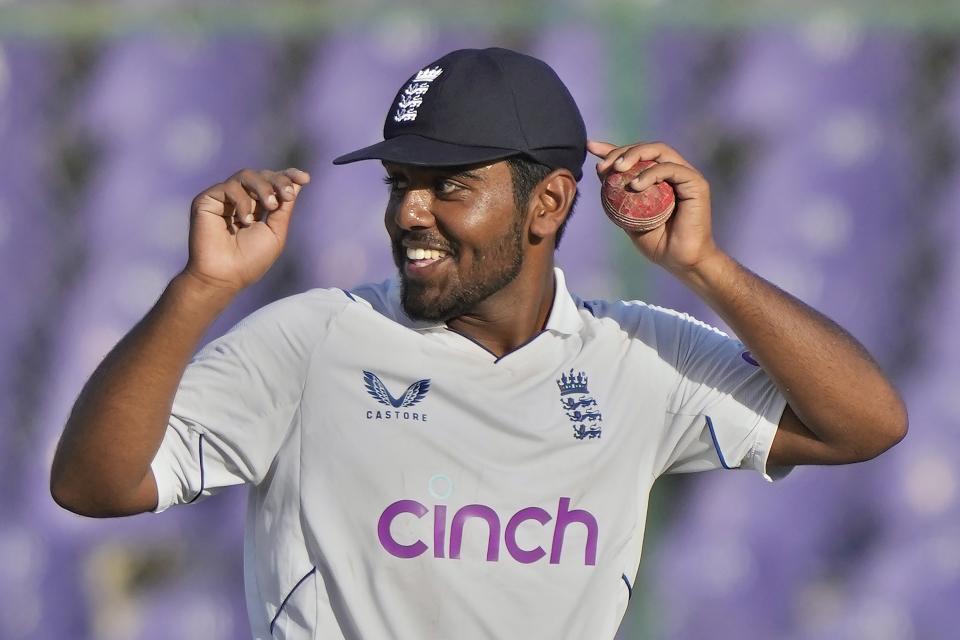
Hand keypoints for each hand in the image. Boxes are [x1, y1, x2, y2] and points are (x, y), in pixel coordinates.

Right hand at [184, 168, 310, 292]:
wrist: (225, 276)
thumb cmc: (250, 261)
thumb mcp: (276, 232)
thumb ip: (284, 207)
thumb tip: (299, 182)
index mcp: (257, 207)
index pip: (272, 182)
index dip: (288, 176)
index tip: (306, 178)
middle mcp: (240, 199)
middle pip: (262, 175)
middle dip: (278, 181)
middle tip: (287, 195)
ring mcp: (222, 199)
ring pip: (246, 175)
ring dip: (263, 187)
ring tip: (270, 206)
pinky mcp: (206, 200)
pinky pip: (229, 187)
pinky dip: (242, 202)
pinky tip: (245, 221)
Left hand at [587, 140, 718, 276]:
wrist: (680, 261)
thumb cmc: (657, 241)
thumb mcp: (627, 216)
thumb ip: (616, 194)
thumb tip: (600, 170)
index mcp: (658, 177)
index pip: (635, 155)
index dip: (612, 148)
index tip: (590, 147)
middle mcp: (673, 171)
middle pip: (646, 148)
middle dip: (621, 151)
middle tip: (605, 166)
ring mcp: (685, 175)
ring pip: (659, 151)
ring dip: (635, 155)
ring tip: (618, 168)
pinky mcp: (696, 184)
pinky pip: (671, 169)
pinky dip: (651, 173)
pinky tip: (635, 185)